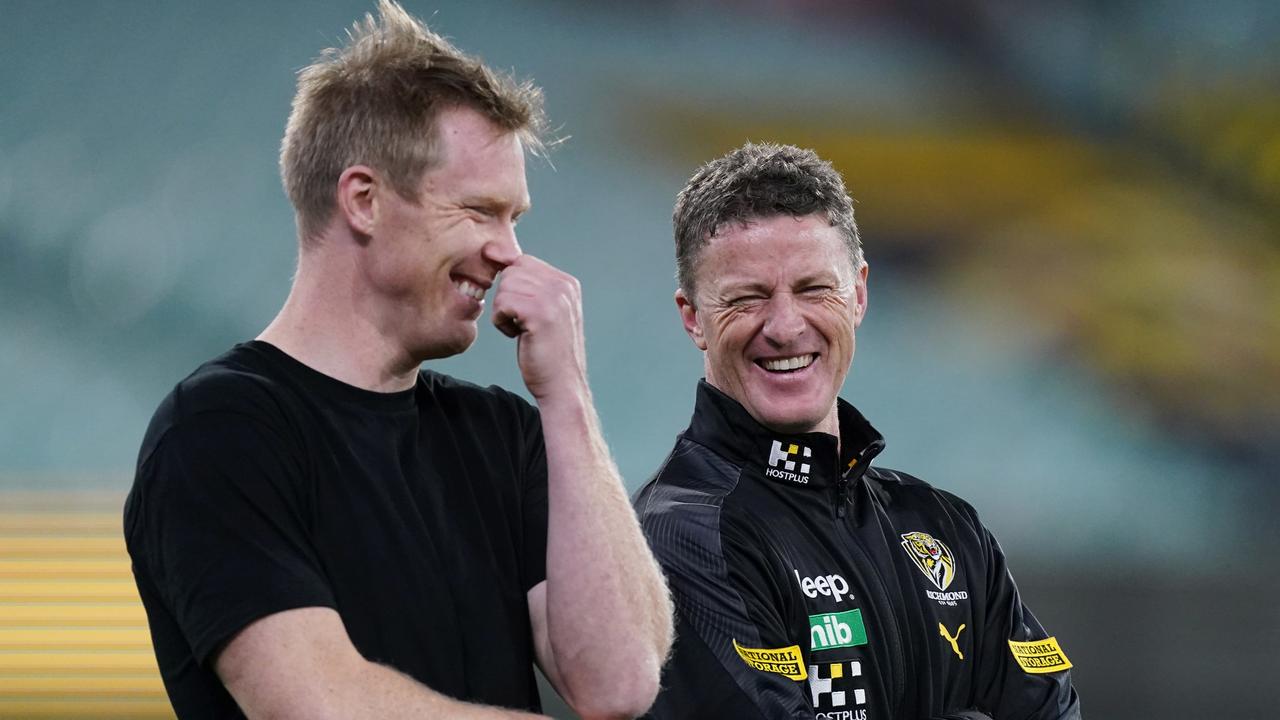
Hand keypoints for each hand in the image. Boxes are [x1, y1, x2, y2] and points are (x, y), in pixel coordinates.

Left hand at [491, 254, 587, 401]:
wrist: (562, 385)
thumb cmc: (546, 352)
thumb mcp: (544, 311)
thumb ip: (529, 285)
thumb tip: (493, 252)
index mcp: (566, 283)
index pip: (524, 262)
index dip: (508, 278)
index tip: (507, 299)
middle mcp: (563, 286)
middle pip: (512, 271)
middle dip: (506, 296)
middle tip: (520, 321)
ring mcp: (554, 298)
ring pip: (505, 286)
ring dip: (504, 310)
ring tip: (520, 329)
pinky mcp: (540, 313)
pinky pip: (503, 303)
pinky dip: (502, 321)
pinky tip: (518, 335)